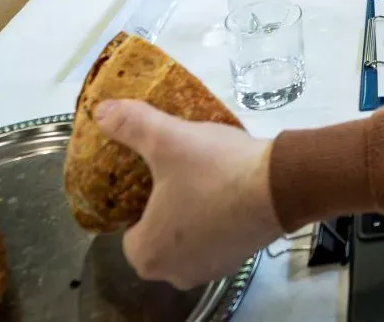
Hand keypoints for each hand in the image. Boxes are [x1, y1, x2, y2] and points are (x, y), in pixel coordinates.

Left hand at [94, 99, 281, 288]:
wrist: (283, 185)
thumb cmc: (216, 171)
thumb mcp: (168, 140)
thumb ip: (130, 125)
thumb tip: (100, 111)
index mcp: (146, 254)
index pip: (127, 229)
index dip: (138, 199)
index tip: (154, 174)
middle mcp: (174, 273)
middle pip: (158, 235)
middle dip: (165, 207)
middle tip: (179, 172)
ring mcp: (211, 269)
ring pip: (188, 238)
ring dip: (192, 213)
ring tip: (206, 177)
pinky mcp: (240, 259)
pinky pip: (217, 238)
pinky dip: (219, 218)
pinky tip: (230, 190)